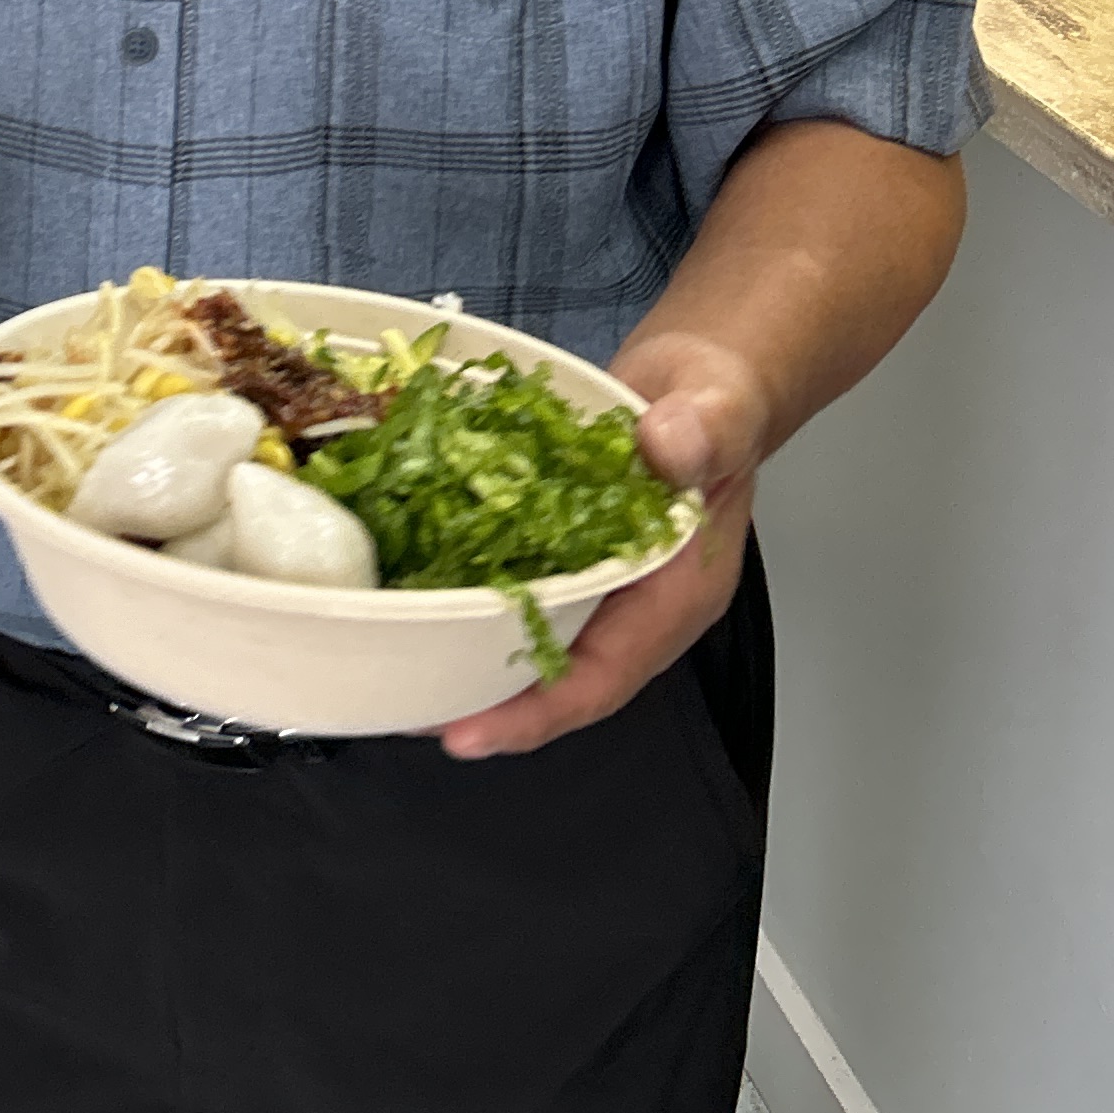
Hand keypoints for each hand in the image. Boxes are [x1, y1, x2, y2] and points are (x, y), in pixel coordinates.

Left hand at [439, 329, 769, 758]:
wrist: (701, 382)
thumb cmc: (716, 400)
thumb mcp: (718, 406)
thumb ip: (705, 430)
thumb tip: (668, 443)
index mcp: (676, 594)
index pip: (605, 677)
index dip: (538, 713)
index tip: (470, 731)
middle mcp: (631, 606)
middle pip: (553, 678)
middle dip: (482, 702)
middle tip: (406, 706)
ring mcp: (594, 584)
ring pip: (526, 641)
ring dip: (463, 656)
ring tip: (395, 670)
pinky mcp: (561, 553)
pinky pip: (510, 590)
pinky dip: (462, 597)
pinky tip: (411, 593)